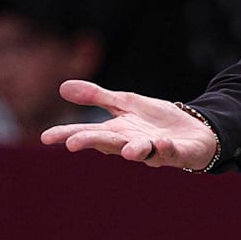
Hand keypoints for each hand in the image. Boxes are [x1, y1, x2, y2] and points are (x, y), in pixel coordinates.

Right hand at [40, 80, 217, 170]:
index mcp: (117, 132)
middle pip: (110, 143)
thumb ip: (97, 97)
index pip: (88, 132)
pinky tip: (161, 142)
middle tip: (72, 143)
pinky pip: (171, 152)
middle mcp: (131, 144)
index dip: (67, 134)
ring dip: (135, 150)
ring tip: (129, 149)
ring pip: (142, 152)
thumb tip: (62, 87)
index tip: (46, 137)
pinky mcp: (177, 152)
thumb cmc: (156, 121)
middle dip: (92, 142)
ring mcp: (154, 150)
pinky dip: (165, 149)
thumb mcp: (126, 103)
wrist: (194, 131)